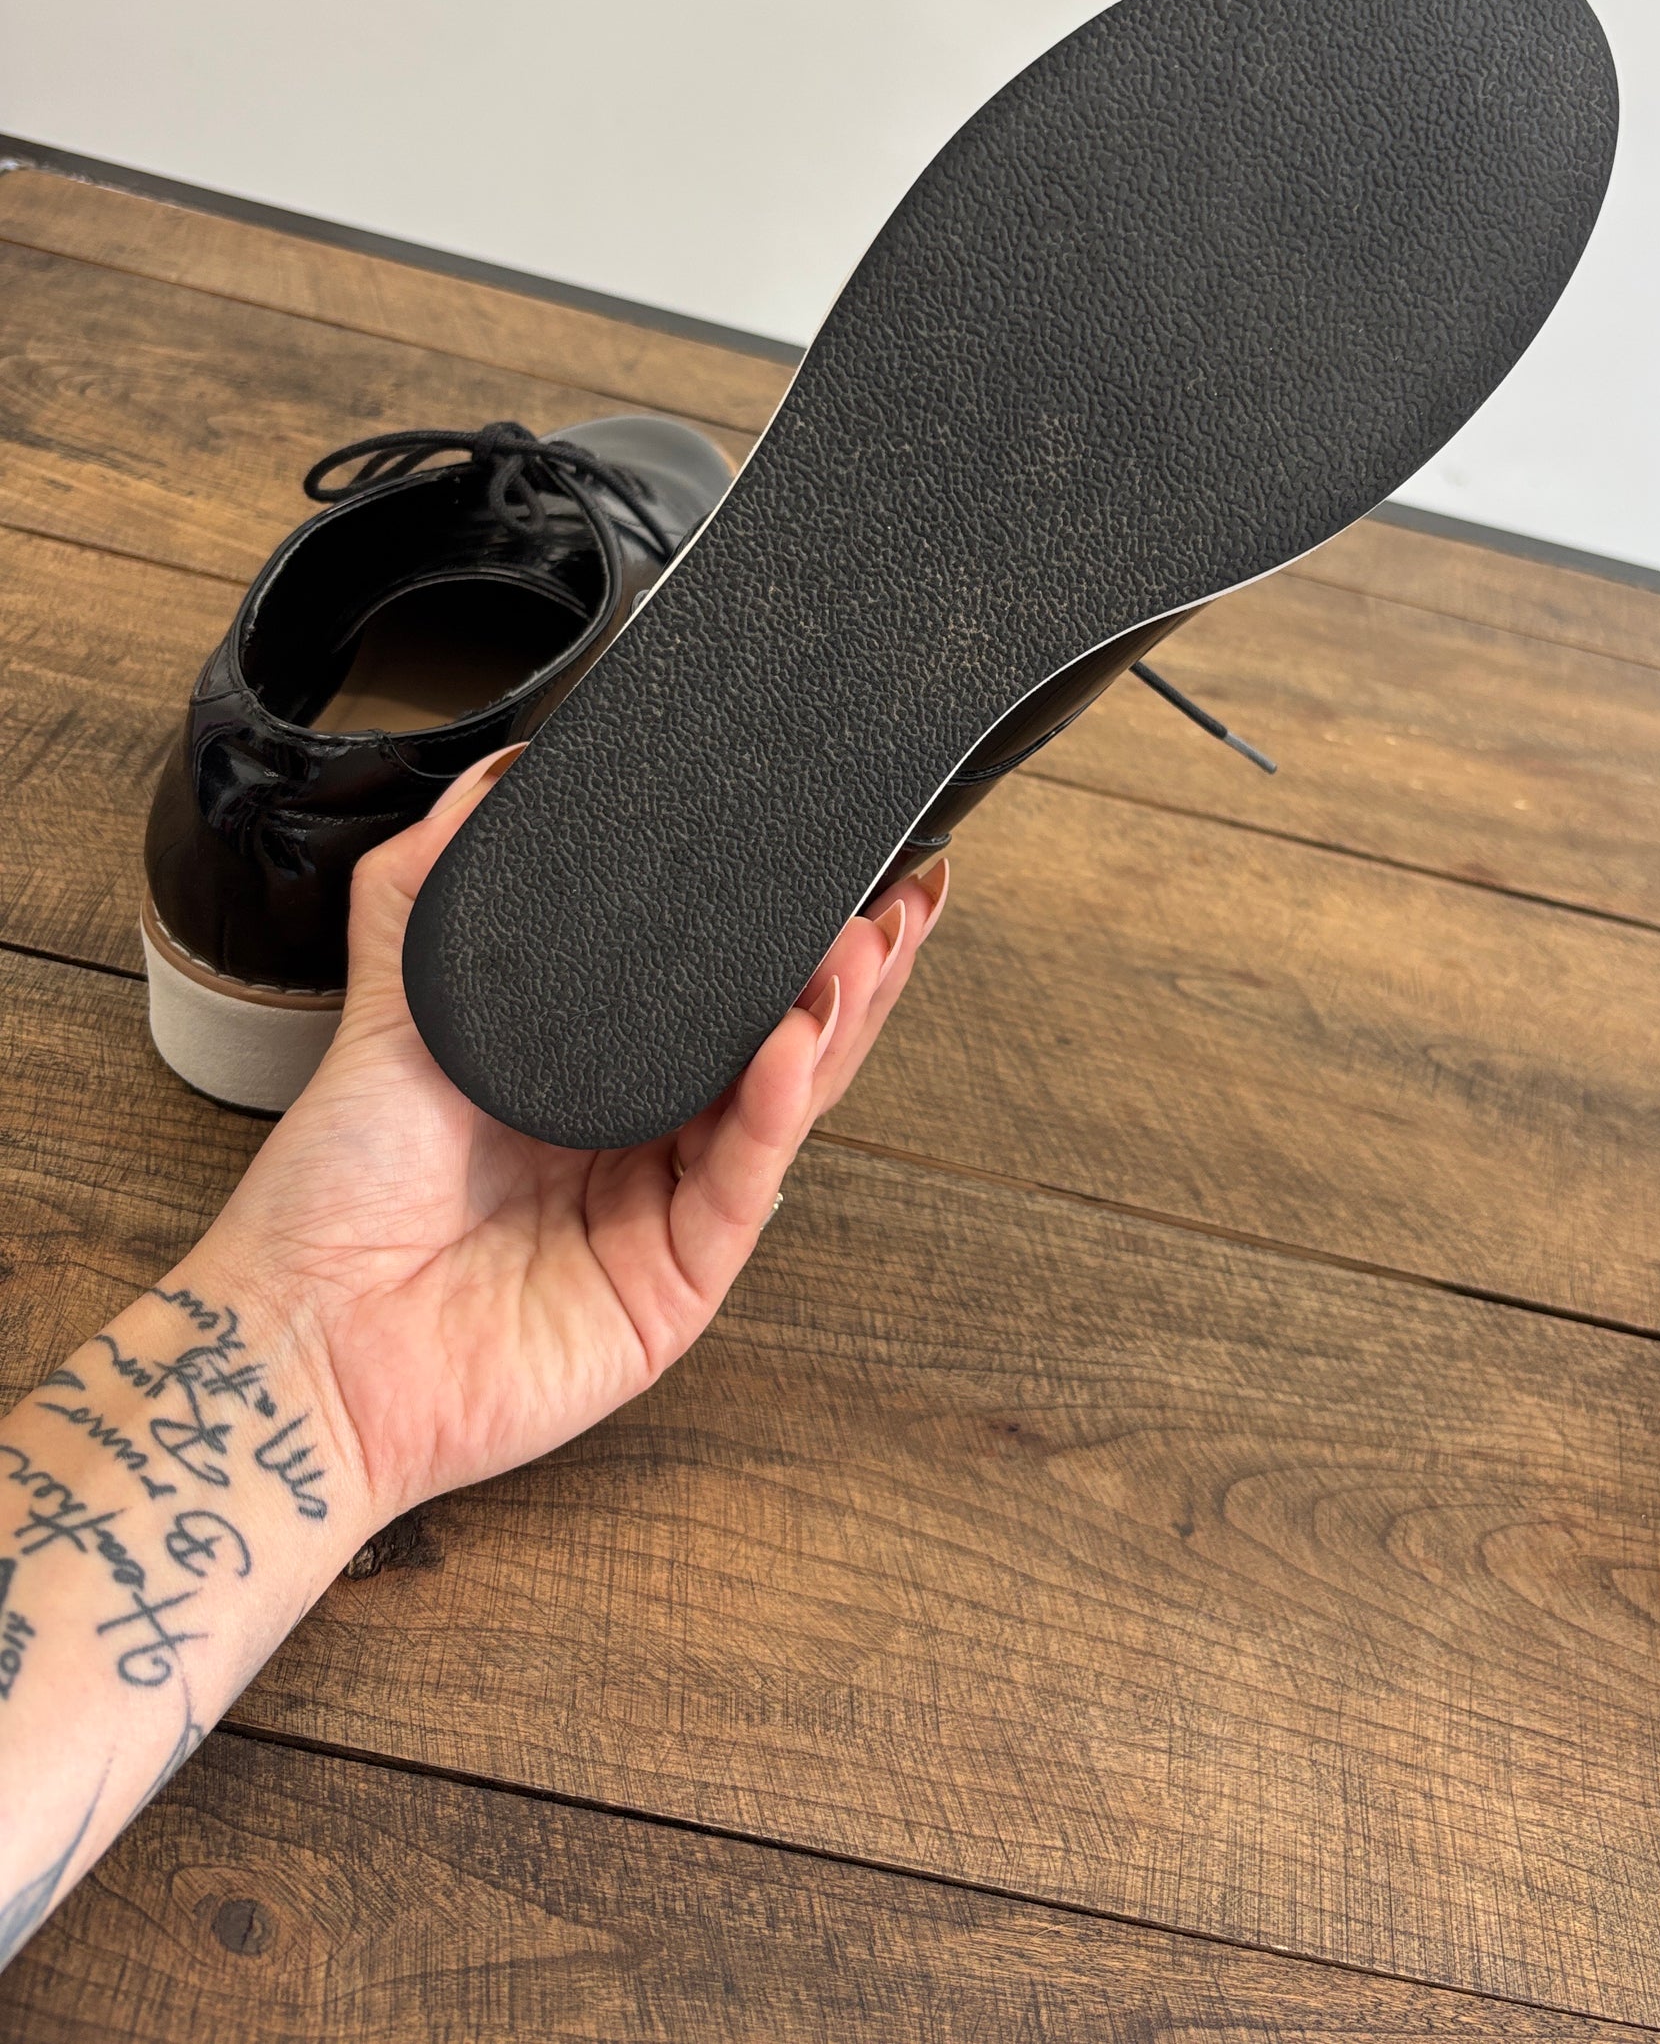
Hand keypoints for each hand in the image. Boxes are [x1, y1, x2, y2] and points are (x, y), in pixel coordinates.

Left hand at [197, 750, 947, 1534]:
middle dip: (849, 968)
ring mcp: (663, 1218)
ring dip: (834, 1024)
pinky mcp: (672, 1288)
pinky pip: (739, 1187)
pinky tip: (796, 1045)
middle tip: (898, 895)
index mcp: (586, 1081)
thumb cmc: (331, 1204)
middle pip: (779, 1044)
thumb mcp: (385, 1010)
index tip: (839, 864)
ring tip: (866, 945)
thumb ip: (429, 891)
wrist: (297, 1344)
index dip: (783, 934)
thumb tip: (490, 779)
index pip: (715, 996)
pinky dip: (776, 1113)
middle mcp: (637, 1146)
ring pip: (782, 1110)